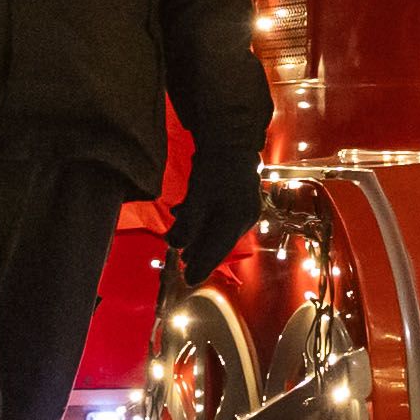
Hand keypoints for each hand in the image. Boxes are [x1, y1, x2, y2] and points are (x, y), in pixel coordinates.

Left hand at [169, 166, 263, 294]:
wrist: (231, 137)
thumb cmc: (213, 168)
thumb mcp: (196, 198)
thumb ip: (186, 225)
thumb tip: (174, 246)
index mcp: (236, 221)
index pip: (217, 251)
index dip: (202, 267)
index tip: (189, 282)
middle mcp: (244, 217)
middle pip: (218, 242)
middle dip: (199, 252)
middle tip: (182, 263)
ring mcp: (245, 207)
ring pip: (218, 228)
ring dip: (198, 234)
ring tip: (180, 241)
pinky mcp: (240, 197)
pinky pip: (221, 216)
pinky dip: (203, 219)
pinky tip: (184, 212)